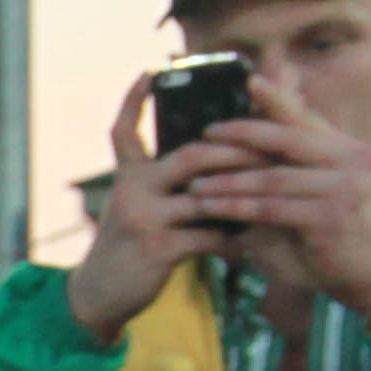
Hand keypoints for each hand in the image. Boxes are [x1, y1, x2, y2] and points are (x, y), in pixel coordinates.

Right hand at [63, 74, 257, 343]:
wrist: (97, 297)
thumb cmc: (127, 252)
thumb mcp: (135, 211)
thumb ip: (161, 187)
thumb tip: (208, 166)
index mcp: (127, 178)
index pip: (124, 131)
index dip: (134, 101)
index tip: (147, 72)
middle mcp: (132, 191)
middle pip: (191, 155)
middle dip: (236, 153)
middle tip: (270, 153)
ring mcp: (143, 218)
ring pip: (207, 196)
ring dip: (245, 198)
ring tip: (273, 197)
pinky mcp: (157, 248)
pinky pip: (210, 236)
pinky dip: (234, 242)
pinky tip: (250, 247)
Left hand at [179, 99, 370, 322]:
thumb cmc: (338, 234)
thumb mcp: (322, 193)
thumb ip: (296, 168)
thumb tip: (251, 142)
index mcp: (351, 150)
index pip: (310, 118)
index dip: (279, 98)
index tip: (249, 81)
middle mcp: (355, 160)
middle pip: (290, 139)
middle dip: (244, 134)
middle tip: (206, 134)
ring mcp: (347, 187)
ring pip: (274, 177)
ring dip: (229, 181)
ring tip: (195, 184)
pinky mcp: (332, 217)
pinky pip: (273, 208)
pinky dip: (238, 207)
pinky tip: (212, 207)